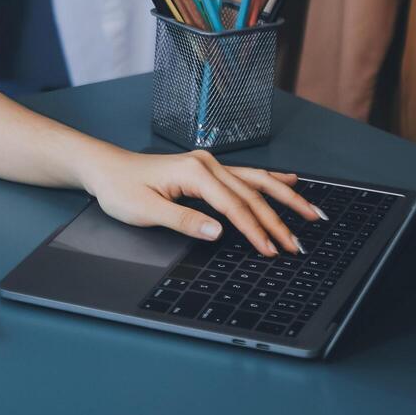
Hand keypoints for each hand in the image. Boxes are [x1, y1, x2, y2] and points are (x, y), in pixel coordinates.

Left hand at [80, 146, 324, 256]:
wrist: (104, 168)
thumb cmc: (120, 188)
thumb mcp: (145, 210)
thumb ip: (183, 221)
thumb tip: (218, 231)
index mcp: (194, 172)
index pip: (234, 206)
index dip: (255, 230)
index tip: (272, 250)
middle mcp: (206, 164)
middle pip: (251, 194)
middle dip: (278, 220)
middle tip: (298, 244)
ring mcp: (208, 165)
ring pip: (255, 182)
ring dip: (284, 198)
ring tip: (311, 212)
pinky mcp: (206, 170)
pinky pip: (245, 176)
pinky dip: (270, 181)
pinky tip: (289, 182)